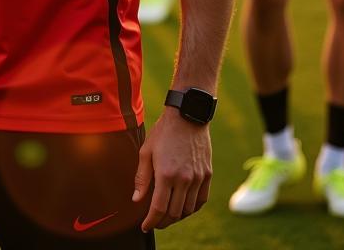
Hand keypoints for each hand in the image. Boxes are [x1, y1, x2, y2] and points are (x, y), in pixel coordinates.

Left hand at [133, 109, 211, 231]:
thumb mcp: (146, 151)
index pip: (159, 208)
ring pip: (188, 209)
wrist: (187, 116)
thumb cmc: (163, 132)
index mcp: (166, 174)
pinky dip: (192, 208)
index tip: (145, 226)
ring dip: (177, 216)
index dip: (151, 221)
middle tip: (155, 221)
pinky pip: (201, 200)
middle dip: (163, 221)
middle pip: (174, 213)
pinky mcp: (207, 175)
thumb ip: (141, 178)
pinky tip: (184, 206)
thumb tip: (136, 200)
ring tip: (167, 214)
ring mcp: (198, 178)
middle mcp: (184, 179)